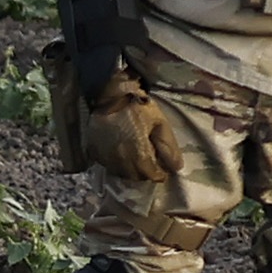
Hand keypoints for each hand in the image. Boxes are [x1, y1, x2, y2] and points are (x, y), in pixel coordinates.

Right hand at [80, 73, 187, 192]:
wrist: (110, 95)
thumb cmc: (139, 108)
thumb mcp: (160, 123)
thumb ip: (168, 147)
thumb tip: (176, 168)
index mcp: (137, 153)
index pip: (150, 175)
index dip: (159, 174)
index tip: (163, 171)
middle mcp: (120, 159)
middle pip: (135, 177)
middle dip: (145, 173)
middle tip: (150, 164)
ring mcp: (105, 157)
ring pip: (120, 173)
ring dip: (130, 170)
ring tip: (136, 159)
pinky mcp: (95, 153)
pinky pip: (108, 165)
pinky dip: (116, 164)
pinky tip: (122, 154)